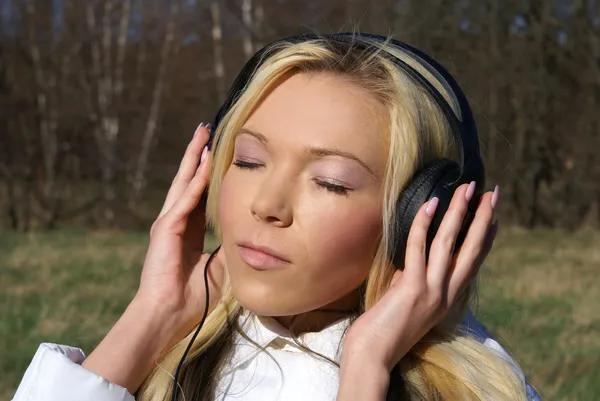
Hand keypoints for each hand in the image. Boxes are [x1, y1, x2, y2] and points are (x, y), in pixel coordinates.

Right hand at [81, 124, 225, 393]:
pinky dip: (195, 181)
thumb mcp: (218, 268)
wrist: (169, 314)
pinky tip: (204, 163)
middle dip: (197, 155)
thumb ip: (227, 249)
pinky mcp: (166, 229)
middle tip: (205, 130)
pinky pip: (185, 200)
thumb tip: (246, 238)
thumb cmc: (192, 296)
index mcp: (188, 232)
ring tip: (202, 135)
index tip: (217, 154)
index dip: (207, 174)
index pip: (199, 195)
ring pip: (184, 182)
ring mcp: (168, 223)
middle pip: (188, 181)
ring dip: (194, 158)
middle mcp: (176, 222)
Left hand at [341, 183, 498, 371]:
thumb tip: (409, 263)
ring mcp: (431, 291)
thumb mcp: (406, 302)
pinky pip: (419, 249)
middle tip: (490, 192)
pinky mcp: (411, 288)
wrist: (373, 357)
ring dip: (459, 213)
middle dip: (482, 218)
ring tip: (466, 189)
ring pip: (450, 244)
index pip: (472, 263)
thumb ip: (412, 281)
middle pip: (471, 249)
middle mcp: (445, 295)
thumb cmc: (384, 331)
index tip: (494, 217)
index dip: (485, 238)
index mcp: (446, 299)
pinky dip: (424, 224)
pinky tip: (430, 204)